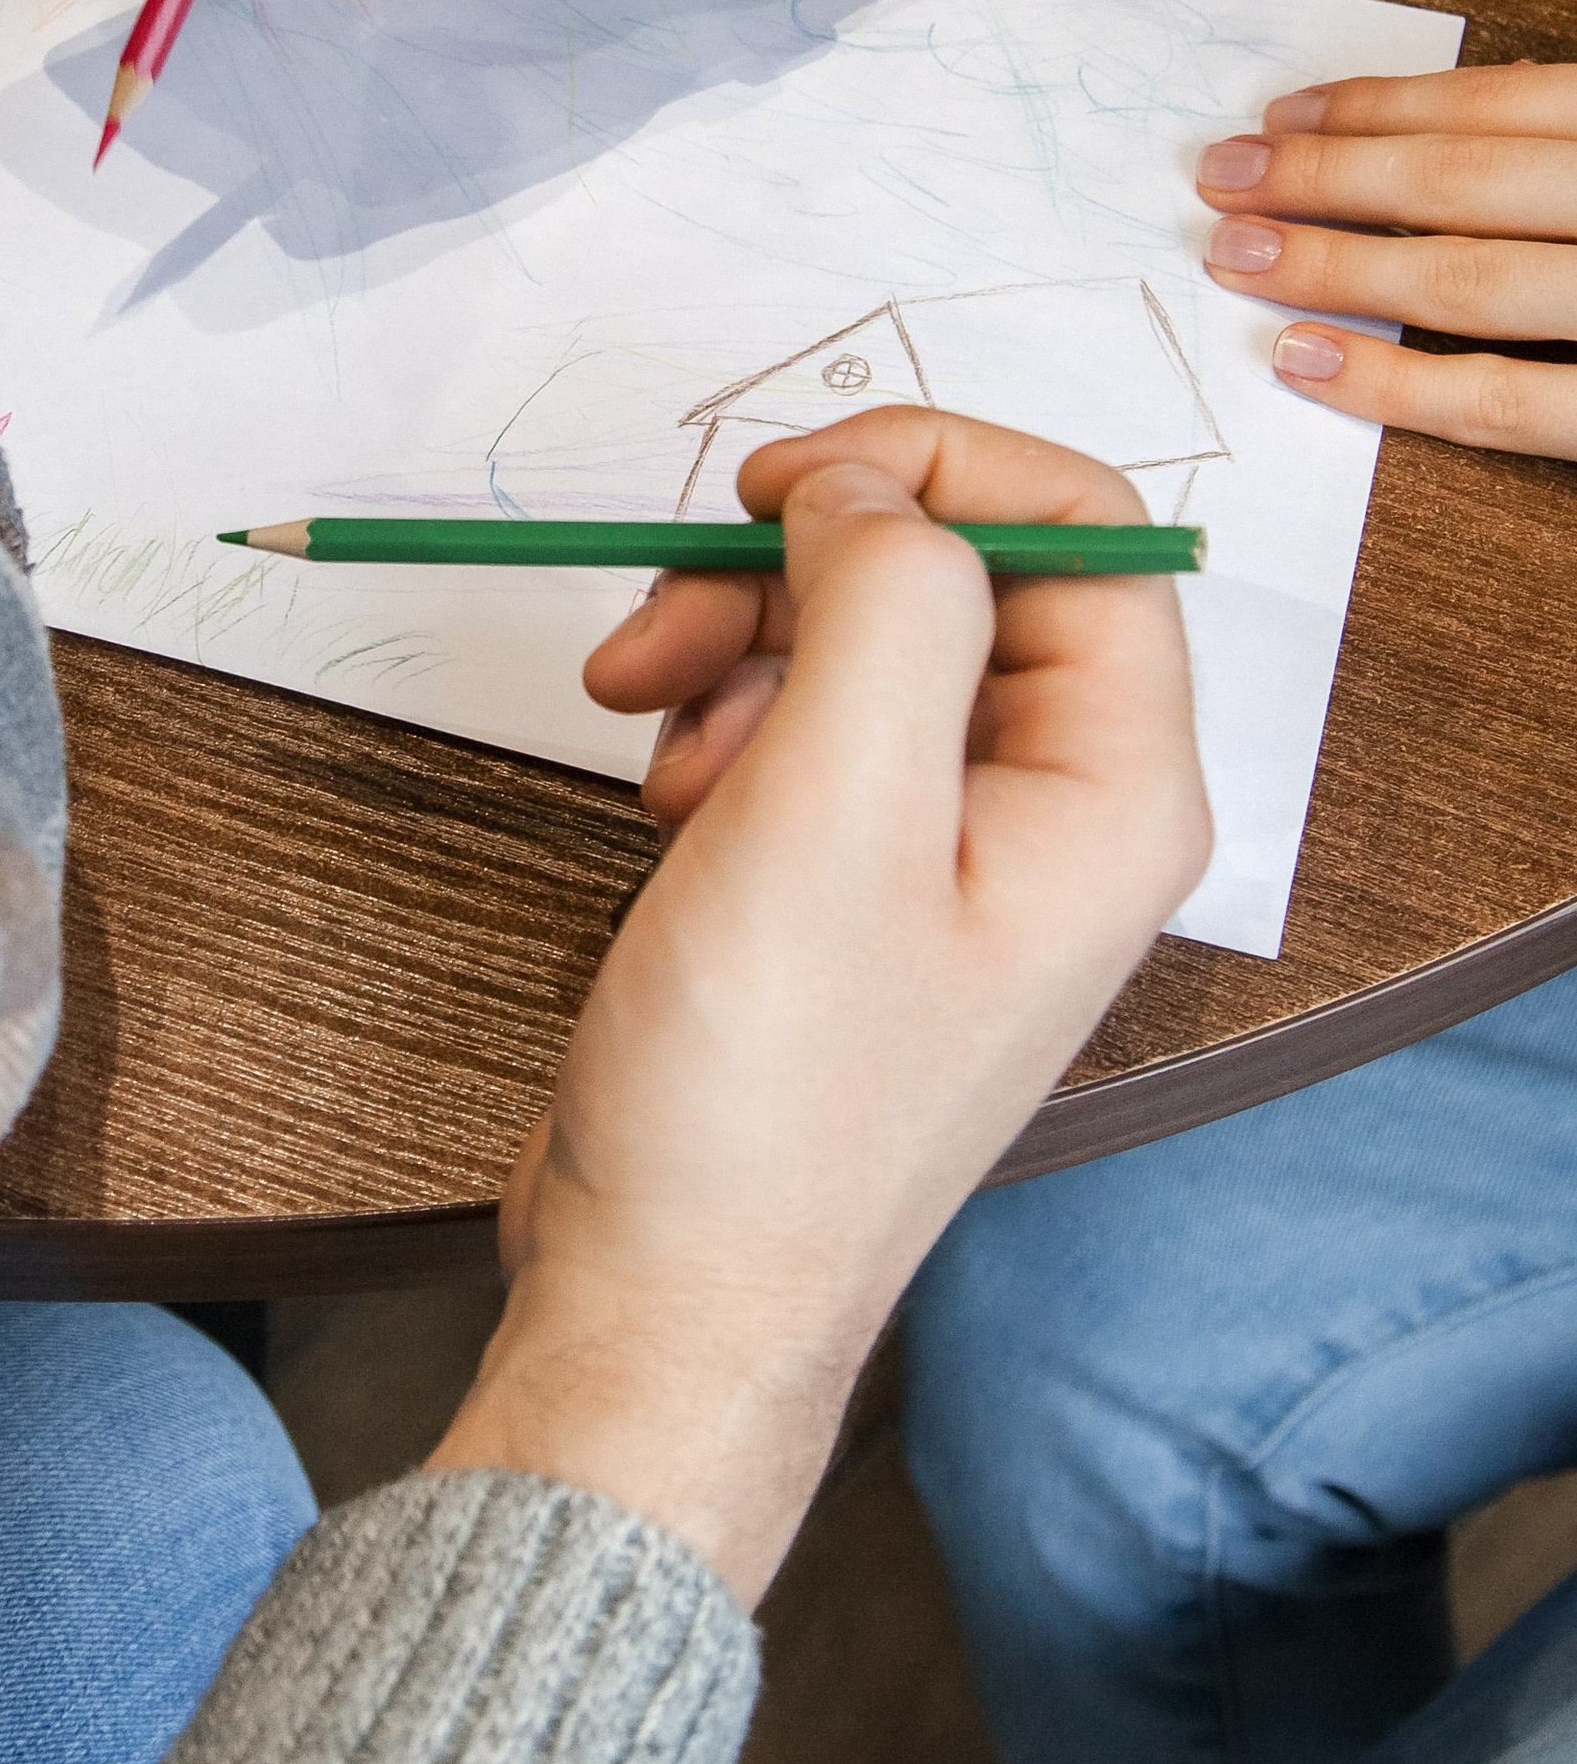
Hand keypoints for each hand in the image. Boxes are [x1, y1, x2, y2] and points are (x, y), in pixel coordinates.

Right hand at [427, 409, 1210, 1602]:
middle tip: (666, 617)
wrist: (663, 1295)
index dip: (931, 469)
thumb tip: (870, 490)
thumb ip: (880, 606)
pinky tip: (665, 796)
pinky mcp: (859, 884)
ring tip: (648, 727)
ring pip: (857, 637)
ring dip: (733, 644)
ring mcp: (956, 853)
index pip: (1082, 529)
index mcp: (1115, 792)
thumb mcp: (829, 807)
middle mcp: (1059, 813)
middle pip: (954, 573)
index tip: (783, 488)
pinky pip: (802, 723)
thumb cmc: (764, 1099)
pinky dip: (716, 721)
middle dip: (794, 569)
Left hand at [1200, 62, 1576, 459]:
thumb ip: (1564, 150)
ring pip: (1465, 281)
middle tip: (1221, 180)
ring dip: (1336, 267)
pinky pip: (1504, 401)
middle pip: (1460, 183)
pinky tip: (1303, 358)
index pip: (1495, 106)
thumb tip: (1453, 126)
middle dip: (1325, 178)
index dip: (1377, 109)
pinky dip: (1397, 382)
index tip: (1280, 119)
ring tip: (1236, 256)